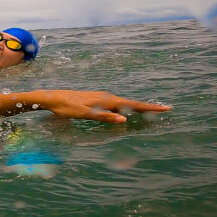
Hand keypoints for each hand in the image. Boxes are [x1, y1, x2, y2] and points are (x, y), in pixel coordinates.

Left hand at [39, 90, 170, 122]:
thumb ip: (104, 117)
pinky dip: (125, 107)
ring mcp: (101, 97)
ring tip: (150, 111)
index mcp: (106, 100)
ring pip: (123, 103)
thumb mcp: (85, 114)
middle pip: (131, 103)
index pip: (132, 104)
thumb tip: (123, 120)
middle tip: (164, 110)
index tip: (166, 108)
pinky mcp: (95, 99)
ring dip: (137, 107)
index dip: (149, 107)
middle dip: (147, 107)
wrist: (51, 98)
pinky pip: (115, 103)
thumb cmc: (66, 107)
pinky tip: (125, 111)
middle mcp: (106, 97)